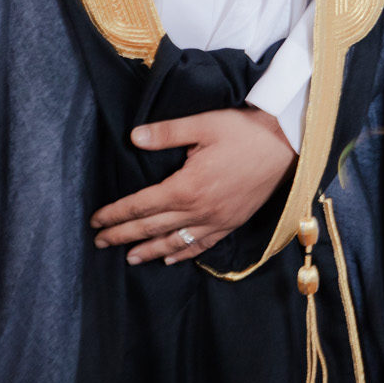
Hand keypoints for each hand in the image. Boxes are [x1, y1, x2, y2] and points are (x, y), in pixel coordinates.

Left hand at [90, 107, 296, 264]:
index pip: (142, 204)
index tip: (96, 220)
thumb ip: (167, 133)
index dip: (116, 213)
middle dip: (123, 235)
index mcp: (187, 186)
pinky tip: (170, 258)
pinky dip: (182, 253)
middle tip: (100, 242)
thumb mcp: (204, 124)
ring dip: (149, 250)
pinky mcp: (232, 222)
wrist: (286, 145)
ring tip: (129, 258)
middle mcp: (199, 210)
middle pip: (152, 227)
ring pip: (175, 242)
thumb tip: (134, 137)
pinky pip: (202, 245)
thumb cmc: (244, 131)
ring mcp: (217, 220)